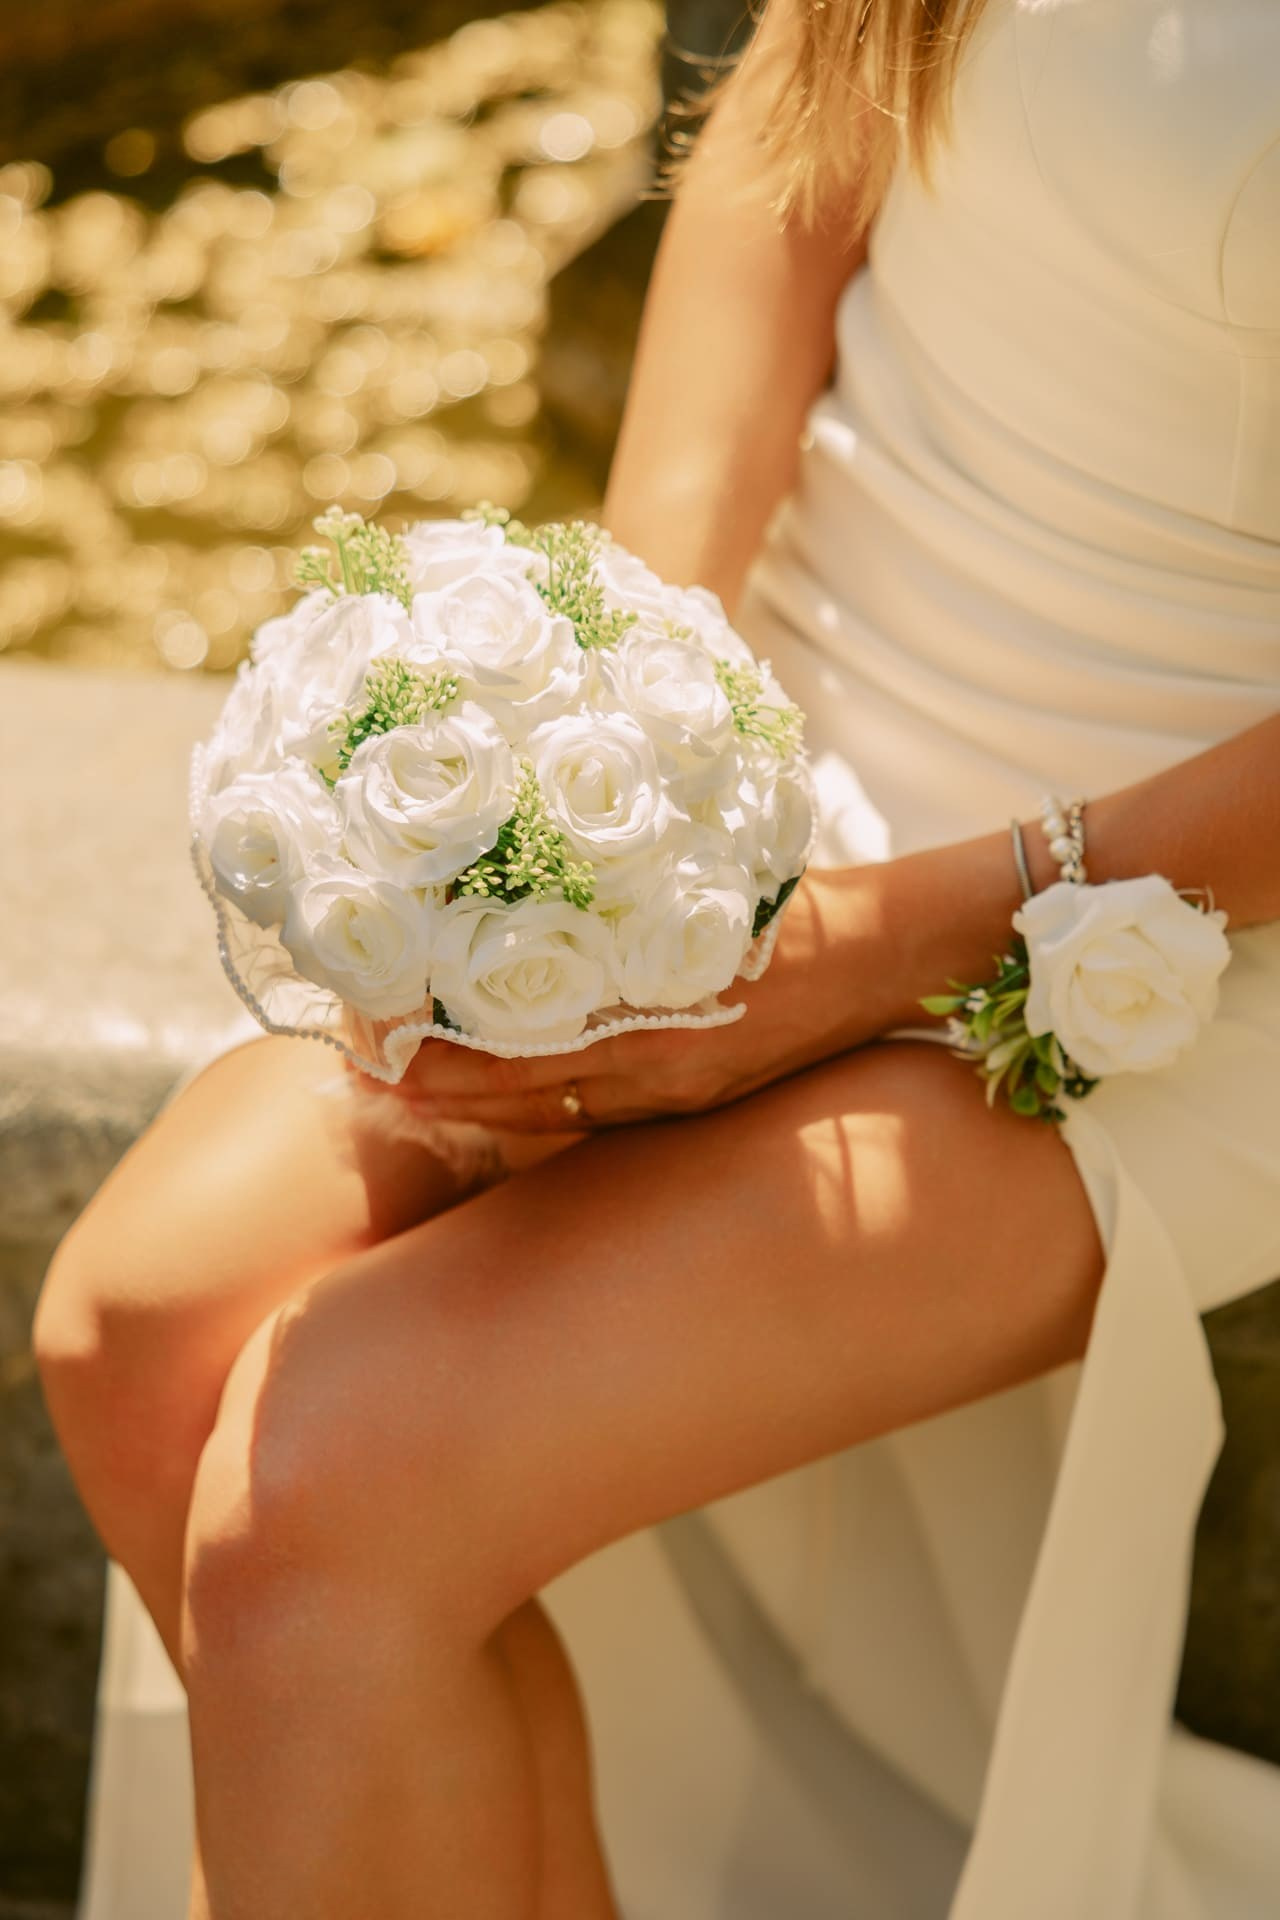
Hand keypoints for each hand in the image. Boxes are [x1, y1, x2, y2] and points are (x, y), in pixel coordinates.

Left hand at [373, 868, 895, 1131]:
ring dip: (477, 1102)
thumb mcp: (700, 899)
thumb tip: (515, 898)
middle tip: (362, 1072)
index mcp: (654, 1032)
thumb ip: (616, 915)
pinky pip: (594, 1113)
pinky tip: (494, 1086)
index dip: (442, 1061)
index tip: (375, 1043)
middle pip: (521, 1103)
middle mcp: (657, 1080)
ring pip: (551, 1116)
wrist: (886, 955)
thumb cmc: (795, 910)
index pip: (518, 1064)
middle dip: (438, 1091)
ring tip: (405, 1085)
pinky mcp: (694, 1098)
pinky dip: (535, 1102)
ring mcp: (676, 1097)